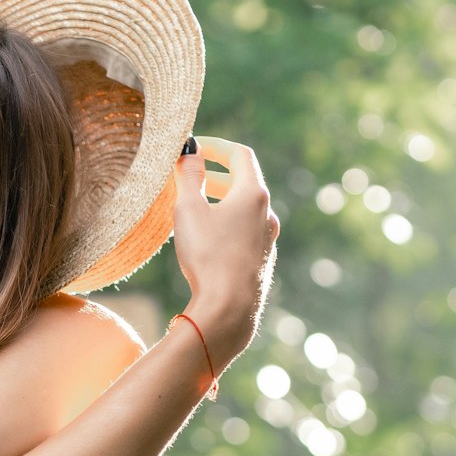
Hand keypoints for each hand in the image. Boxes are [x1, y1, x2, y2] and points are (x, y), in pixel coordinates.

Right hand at [171, 135, 279, 361]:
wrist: (229, 309)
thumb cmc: (208, 256)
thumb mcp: (188, 210)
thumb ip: (189, 176)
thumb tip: (189, 150)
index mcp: (252, 193)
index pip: (239, 154)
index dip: (216, 146)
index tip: (195, 147)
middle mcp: (266, 213)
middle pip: (243, 181)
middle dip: (215, 174)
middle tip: (190, 176)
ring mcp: (267, 238)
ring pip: (244, 209)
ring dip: (221, 201)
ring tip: (195, 208)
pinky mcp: (260, 261)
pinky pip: (245, 231)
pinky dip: (227, 224)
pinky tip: (208, 240)